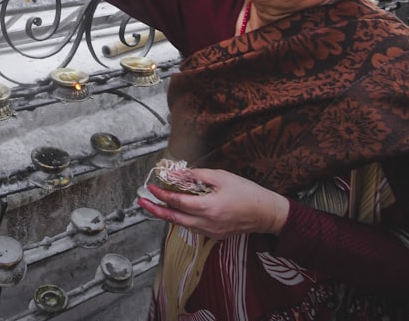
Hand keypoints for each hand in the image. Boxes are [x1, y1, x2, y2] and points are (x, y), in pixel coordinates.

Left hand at [137, 168, 289, 239]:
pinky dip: (182, 219)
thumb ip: (198, 176)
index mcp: (209, 208)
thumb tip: (178, 174)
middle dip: (156, 210)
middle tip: (142, 202)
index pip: (178, 202)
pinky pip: (193, 227)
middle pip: (174, 219)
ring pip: (182, 225)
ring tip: (156, 205)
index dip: (162, 194)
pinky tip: (178, 211)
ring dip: (168, 215)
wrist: (267, 213)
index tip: (151, 188)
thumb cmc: (247, 193)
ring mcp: (211, 232)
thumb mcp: (222, 177)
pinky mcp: (215, 235)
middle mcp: (207, 223)